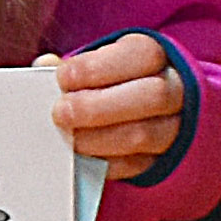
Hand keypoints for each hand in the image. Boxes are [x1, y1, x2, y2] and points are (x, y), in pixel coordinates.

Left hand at [51, 33, 185, 164]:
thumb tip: (46, 65)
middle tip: (61, 113)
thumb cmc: (112, 81)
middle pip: (151, 96)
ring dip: (98, 138)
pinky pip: (136, 165)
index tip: (64, 77)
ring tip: (69, 137)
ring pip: (145, 134)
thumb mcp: (98, 63)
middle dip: (98, 106)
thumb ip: (74, 66)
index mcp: (156, 57)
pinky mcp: (161, 159)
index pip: (142, 55)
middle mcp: (174, 89)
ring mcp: (173, 126)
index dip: (99, 67)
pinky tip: (82, 156)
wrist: (145, 110)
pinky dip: (104, 163)